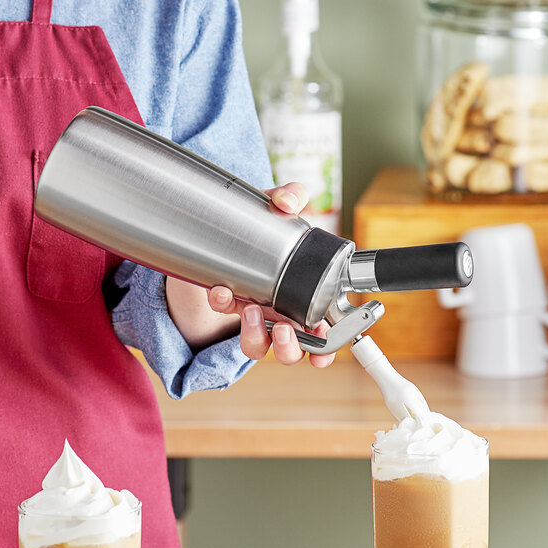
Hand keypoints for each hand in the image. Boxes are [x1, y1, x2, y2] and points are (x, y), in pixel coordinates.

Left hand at [208, 182, 334, 367]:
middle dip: (290, 348)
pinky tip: (221, 290)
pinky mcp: (228, 305)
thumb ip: (289, 197)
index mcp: (305, 298)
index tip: (324, 338)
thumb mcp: (278, 208)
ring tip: (252, 312)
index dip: (326, 345)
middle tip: (285, 329)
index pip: (323, 333)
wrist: (224, 223)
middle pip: (292, 351)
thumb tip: (290, 202)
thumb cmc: (266, 223)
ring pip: (258, 347)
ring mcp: (254, 311)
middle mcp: (282, 311)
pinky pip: (225, 316)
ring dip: (256, 338)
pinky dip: (224, 306)